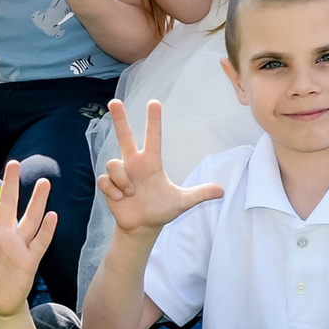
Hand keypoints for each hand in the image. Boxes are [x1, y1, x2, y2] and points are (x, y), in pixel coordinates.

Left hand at [0, 160, 56, 315]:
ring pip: (29, 219)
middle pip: (9, 204)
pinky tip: (52, 216)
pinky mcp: (30, 259)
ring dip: (37, 201)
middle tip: (14, 164)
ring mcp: (19, 245)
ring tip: (43, 182)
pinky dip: (47, 230)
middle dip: (11, 184)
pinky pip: (40, 242)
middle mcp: (5, 234)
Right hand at [95, 99, 224, 236]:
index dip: (153, 120)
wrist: (143, 226)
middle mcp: (134, 163)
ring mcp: (120, 173)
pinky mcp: (108, 184)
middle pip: (124, 136)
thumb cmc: (162, 210)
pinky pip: (105, 180)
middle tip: (114, 102)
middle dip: (119, 119)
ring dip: (123, 180)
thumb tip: (222, 191)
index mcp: (151, 162)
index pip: (153, 136)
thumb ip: (200, 194)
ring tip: (131, 193)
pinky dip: (113, 190)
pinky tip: (120, 199)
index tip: (154, 102)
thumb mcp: (183, 201)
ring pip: (114, 164)